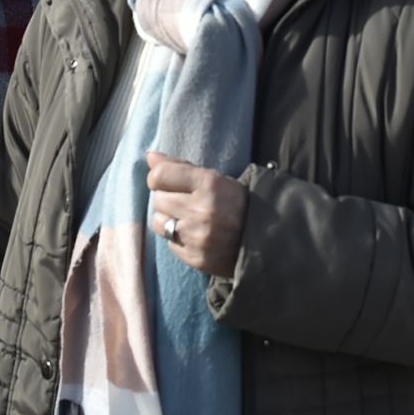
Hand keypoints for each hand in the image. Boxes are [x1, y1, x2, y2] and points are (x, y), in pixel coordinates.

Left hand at [146, 151, 246, 276]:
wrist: (264, 240)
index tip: (166, 181)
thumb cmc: (236, 203)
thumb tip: (149, 156)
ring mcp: (198, 237)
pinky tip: (194, 235)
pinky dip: (178, 239)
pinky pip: (170, 244)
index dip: (158, 178)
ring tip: (188, 219)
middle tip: (185, 202)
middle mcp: (201, 210)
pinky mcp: (196, 258)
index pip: (160, 175)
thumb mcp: (214, 178)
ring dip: (168, 220)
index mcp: (209, 184)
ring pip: (159, 223)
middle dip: (167, 199)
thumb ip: (180, 167)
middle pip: (158, 199)